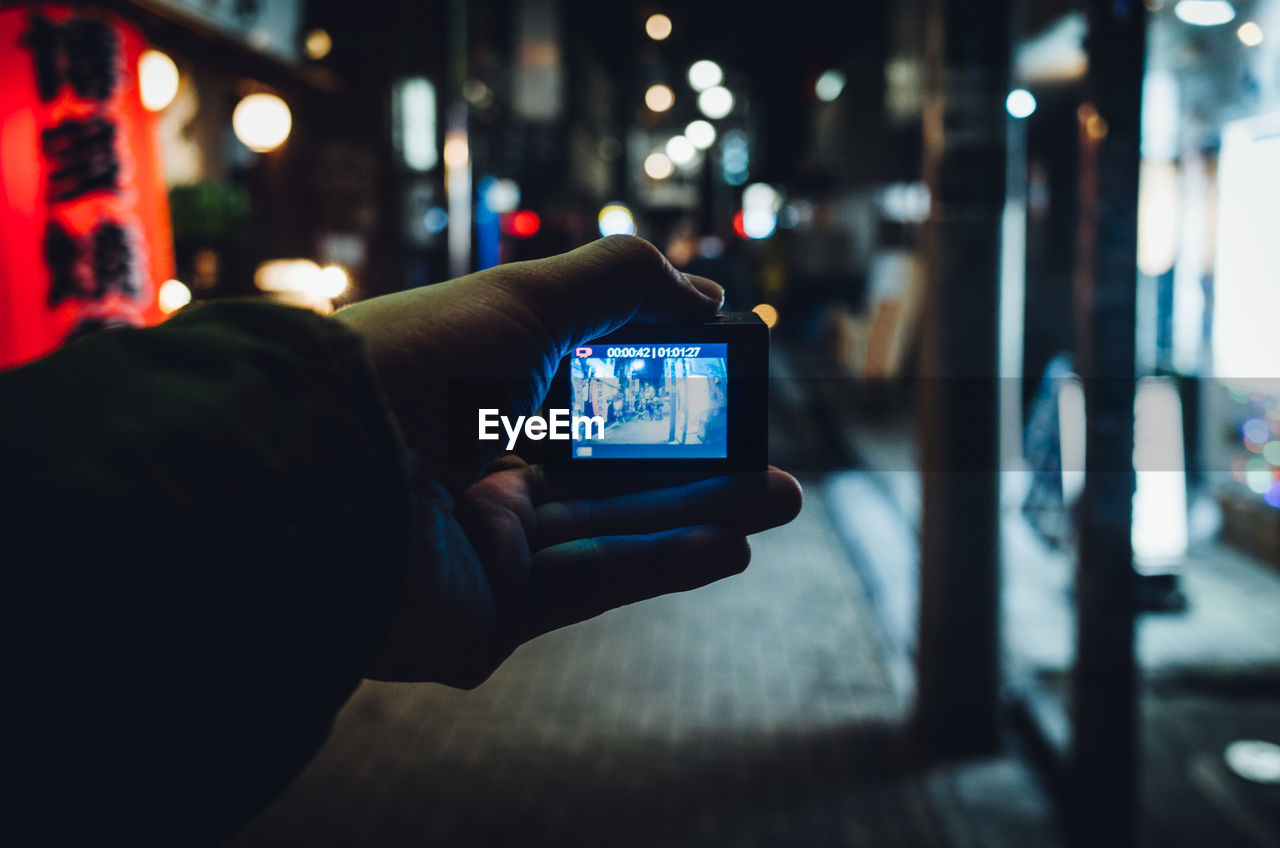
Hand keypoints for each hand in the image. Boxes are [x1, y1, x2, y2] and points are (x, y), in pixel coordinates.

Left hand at [334, 236, 801, 686]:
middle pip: (609, 473)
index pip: (584, 397)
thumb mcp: (525, 300)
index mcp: (476, 398)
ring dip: (700, 516)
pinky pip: (589, 585)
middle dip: (696, 467)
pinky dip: (661, 565)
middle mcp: (477, 473)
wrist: (322, 471)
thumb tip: (704, 294)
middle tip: (771, 458)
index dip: (656, 391)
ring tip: (782, 497)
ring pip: (612, 531)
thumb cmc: (416, 366)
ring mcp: (483, 549)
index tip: (722, 380)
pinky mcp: (490, 613)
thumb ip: (620, 286)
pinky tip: (729, 545)